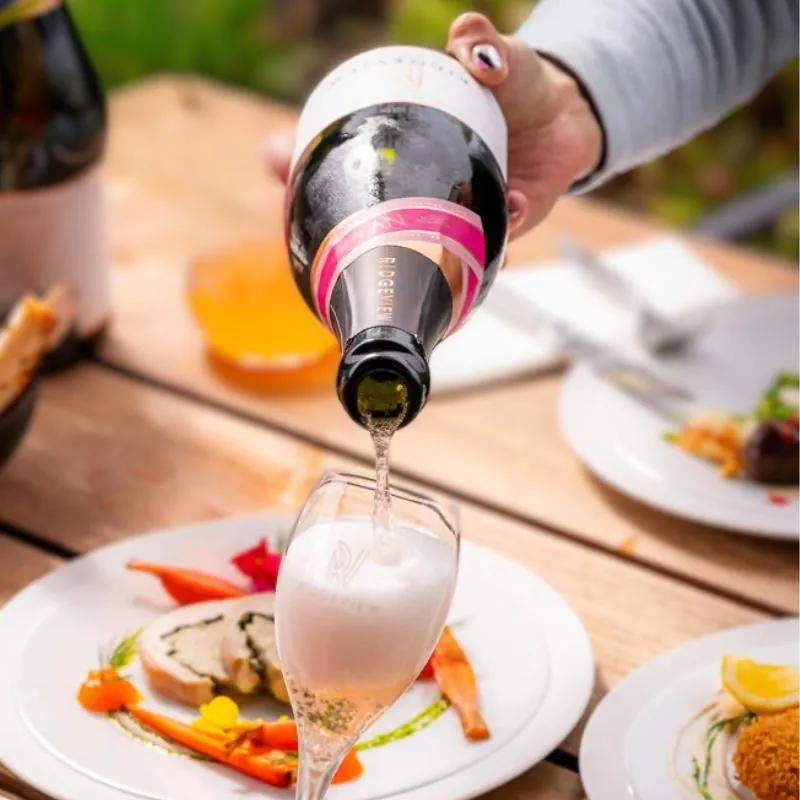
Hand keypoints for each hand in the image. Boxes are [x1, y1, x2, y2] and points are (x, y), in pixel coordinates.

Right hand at [264, 13, 603, 240]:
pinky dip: (499, 232)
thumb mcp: (500, 62)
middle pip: (361, 214)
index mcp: (404, 146)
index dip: (299, 164)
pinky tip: (516, 205)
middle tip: (328, 217)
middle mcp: (417, 189)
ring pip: (416, 243)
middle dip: (337, 221)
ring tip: (439, 225)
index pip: (338, 160)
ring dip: (420, 241)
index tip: (275, 157)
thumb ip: (483, 48)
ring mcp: (450, 216)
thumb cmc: (519, 88)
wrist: (569, 122)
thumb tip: (466, 34)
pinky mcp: (490, 234)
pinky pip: (486, 246)